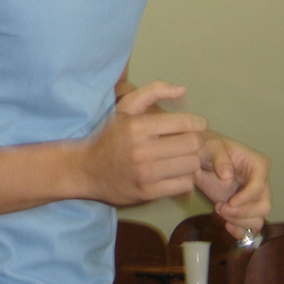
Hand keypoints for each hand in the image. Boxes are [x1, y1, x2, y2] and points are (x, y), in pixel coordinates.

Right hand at [81, 81, 207, 205]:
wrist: (86, 170)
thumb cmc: (110, 136)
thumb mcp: (125, 107)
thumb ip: (153, 91)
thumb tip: (183, 89)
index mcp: (137, 126)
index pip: (185, 123)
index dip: (197, 123)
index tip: (197, 125)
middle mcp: (141, 150)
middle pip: (192, 144)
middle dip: (195, 141)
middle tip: (188, 141)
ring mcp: (145, 174)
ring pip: (191, 165)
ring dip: (191, 160)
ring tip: (181, 157)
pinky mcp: (148, 193)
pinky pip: (184, 184)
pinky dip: (184, 178)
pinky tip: (174, 172)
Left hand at [194, 133, 270, 238]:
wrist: (199, 159)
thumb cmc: (208, 147)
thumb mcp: (211, 146)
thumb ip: (220, 158)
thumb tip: (228, 176)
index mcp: (258, 165)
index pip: (261, 185)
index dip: (247, 197)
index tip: (229, 202)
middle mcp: (260, 183)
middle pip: (264, 206)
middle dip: (243, 213)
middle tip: (221, 208)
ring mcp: (253, 199)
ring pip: (258, 220)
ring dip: (239, 222)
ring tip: (219, 211)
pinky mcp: (244, 210)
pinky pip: (250, 228)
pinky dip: (240, 231)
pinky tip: (226, 226)